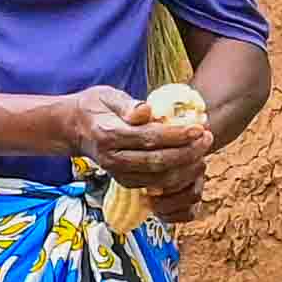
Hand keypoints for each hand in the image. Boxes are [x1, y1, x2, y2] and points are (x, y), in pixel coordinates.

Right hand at [63, 89, 218, 209]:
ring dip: (186, 167)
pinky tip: (191, 163)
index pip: (149, 138)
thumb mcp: (107, 95)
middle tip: (208, 137)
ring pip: (160, 179)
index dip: (177, 135)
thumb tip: (146, 111)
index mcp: (109, 135)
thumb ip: (127, 104)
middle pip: (158, 162)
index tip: (199, 127)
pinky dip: (177, 178)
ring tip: (203, 149)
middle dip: (188, 152)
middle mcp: (113, 159)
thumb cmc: (95, 107)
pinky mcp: (126, 182)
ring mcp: (119, 174)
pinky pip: (156, 186)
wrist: (74, 130)